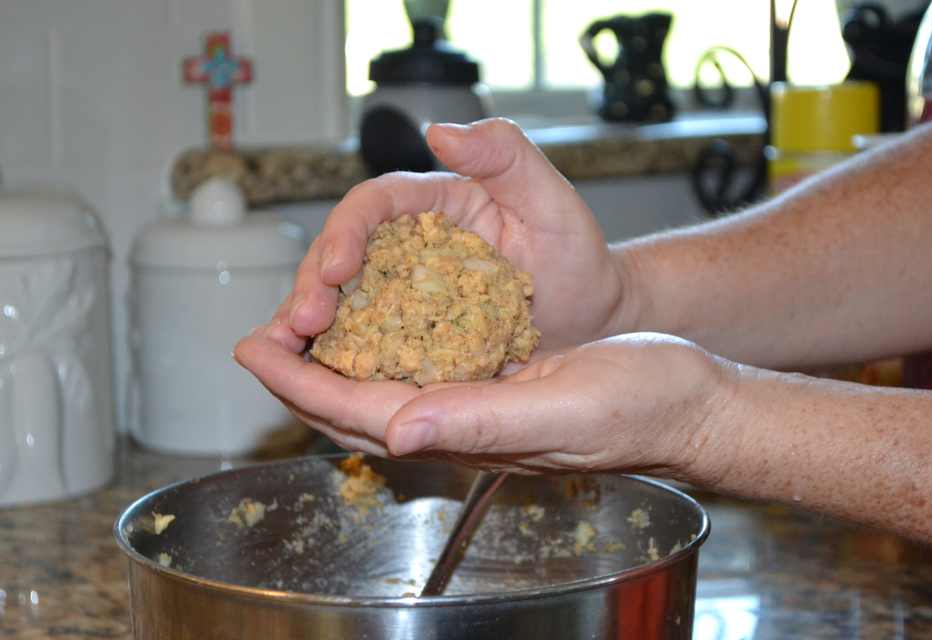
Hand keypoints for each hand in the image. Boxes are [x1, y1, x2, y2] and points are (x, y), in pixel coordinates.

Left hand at [235, 330, 738, 478]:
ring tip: (296, 338)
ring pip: (383, 397)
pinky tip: (371, 335)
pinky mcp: (497, 388)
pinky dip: (381, 357)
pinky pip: (421, 378)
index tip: (255, 351)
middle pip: (358, 411)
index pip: (363, 413)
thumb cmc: (642, 403)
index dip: (302, 385)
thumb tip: (399, 430)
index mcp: (472, 432)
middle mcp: (465, 427)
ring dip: (333, 370)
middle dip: (300, 380)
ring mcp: (478, 410)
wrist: (686, 402)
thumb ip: (481, 418)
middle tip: (257, 341)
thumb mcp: (565, 404)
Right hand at [261, 117, 626, 354]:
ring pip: (338, 302)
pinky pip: (359, 345)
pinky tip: (310, 384)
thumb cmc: (576, 256)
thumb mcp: (551, 200)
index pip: (373, 205)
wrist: (591, 319)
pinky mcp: (406, 337)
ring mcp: (401, 294)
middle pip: (340, 254)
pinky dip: (329, 361)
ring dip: (304, 327)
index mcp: (432, 204)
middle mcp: (406, 246)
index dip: (345, 231)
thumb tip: (440, 130)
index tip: (338, 267)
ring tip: (283, 358)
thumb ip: (506, 155)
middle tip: (302, 322)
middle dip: (313, 285)